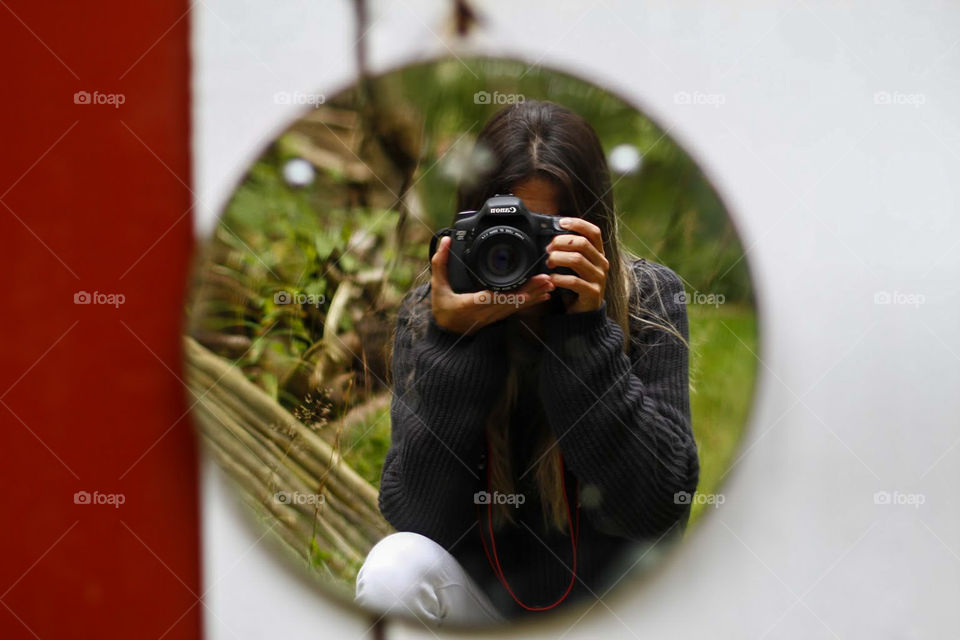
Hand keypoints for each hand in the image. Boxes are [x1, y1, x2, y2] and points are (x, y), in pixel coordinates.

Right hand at [430, 236, 555, 334]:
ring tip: (550, 285)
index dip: (511, 293)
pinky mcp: (498, 316)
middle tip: (547, 279)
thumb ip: (440, 263)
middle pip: (512, 301)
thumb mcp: (438, 286)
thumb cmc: (442, 310)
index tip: (525, 284)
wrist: (446, 334)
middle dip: (531, 290)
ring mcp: (493, 315)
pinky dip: (530, 302)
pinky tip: (543, 296)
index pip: (493, 297)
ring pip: (517, 306)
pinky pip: (516, 309)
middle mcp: (485, 311)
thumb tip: (446, 241)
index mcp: (471, 303)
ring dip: (534, 295)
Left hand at [545, 217, 608, 313]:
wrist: (585, 314)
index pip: (594, 232)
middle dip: (561, 242)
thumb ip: (570, 252)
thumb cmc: (577, 287)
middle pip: (582, 243)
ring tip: (548, 262)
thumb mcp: (576, 267)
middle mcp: (602, 264)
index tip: (561, 222)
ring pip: (577, 260)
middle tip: (548, 248)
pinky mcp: (592, 292)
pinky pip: (574, 281)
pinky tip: (551, 279)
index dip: (578, 224)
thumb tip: (551, 239)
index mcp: (599, 254)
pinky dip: (559, 278)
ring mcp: (599, 278)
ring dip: (558, 258)